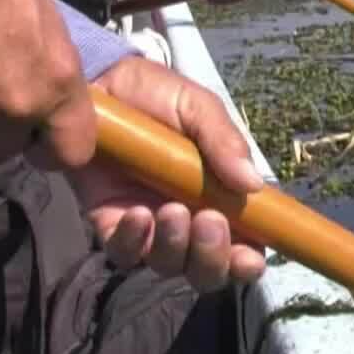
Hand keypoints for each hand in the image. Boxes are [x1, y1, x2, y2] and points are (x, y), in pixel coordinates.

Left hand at [70, 56, 268, 290]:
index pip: (243, 246)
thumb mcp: (198, 109)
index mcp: (218, 197)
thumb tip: (254, 185)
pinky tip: (136, 213)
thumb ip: (225, 143)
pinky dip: (133, 241)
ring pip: (168, 265)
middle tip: (208, 221)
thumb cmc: (157, 95)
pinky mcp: (110, 223)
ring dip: (175, 246)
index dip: (248, 261)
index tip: (250, 256)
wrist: (100, 82)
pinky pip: (124, 253)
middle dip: (211, 257)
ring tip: (171, 210)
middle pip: (206, 270)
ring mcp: (148, 226)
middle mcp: (187, 220)